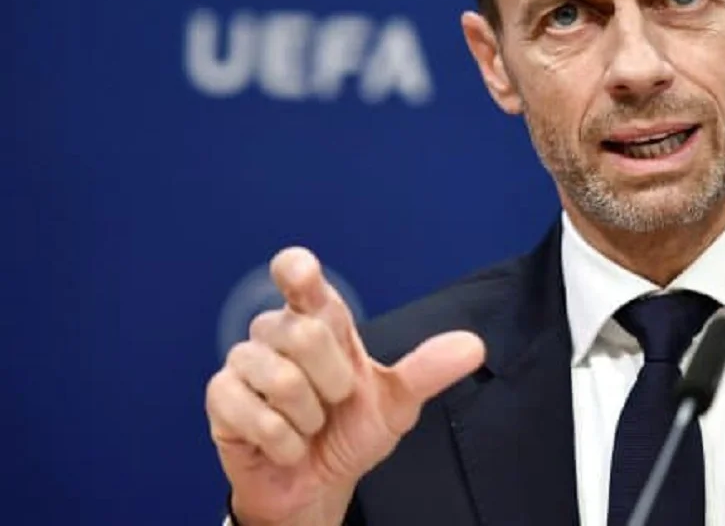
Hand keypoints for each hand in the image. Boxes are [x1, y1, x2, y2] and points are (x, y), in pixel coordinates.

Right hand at [205, 247, 485, 525]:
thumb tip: (473, 346)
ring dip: (308, 418)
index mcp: (320, 322)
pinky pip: (257, 416)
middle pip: (305, 334)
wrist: (319, 484)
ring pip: (282, 378)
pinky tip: (285, 445)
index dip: (297, 270)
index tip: (299, 271)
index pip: (301, 280)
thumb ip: (427, 370)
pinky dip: (283, 442)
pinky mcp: (222, 399)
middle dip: (333, 382)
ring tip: (308, 424)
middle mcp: (278, 334)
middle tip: (333, 403)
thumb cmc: (350, 432)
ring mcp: (245, 364)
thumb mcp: (396, 403)